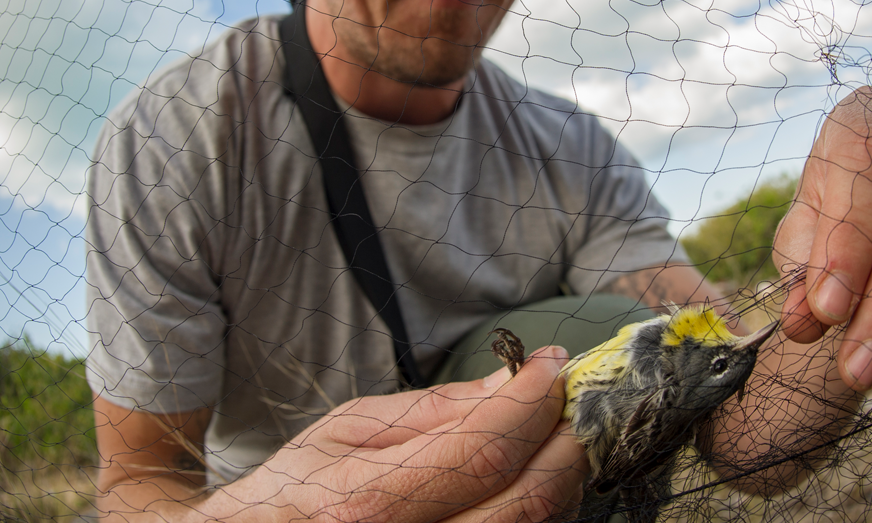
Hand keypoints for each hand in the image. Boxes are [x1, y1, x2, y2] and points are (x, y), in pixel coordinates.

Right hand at [220, 345, 585, 522]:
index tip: (551, 363)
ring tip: (550, 437)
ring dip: (561, 477)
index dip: (531, 401)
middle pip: (525, 501)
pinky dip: (543, 511)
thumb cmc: (298, 494)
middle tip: (572, 399)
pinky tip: (533, 482)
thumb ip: (433, 410)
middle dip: (564, 441)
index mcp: (366, 507)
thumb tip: (511, 381)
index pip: (481, 451)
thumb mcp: (346, 432)